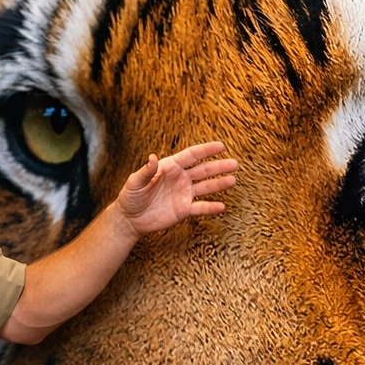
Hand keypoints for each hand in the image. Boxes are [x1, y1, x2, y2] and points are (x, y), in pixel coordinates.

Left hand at [115, 142, 237, 236]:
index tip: (221, 146)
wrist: (130, 218)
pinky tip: (221, 206)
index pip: (191, 156)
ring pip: (205, 187)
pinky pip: (200, 207)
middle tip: (235, 164)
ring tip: (233, 180)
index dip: (206, 150)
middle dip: (219, 167)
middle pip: (203, 170)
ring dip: (219, 184)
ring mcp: (184, 194)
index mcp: (170, 167)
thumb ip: (146, 171)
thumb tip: (152, 158)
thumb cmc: (130, 197)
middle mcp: (181, 179)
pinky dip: (210, 207)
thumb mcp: (134, 182)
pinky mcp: (184, 210)